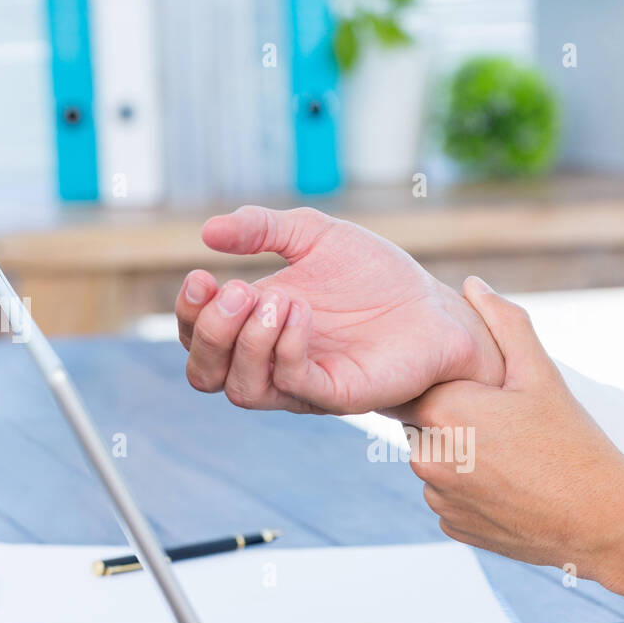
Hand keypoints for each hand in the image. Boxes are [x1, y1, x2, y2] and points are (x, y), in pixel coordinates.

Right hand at [175, 205, 504, 415]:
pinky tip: (302, 314)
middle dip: (209, 331)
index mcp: (256, 327)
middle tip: (239, 291)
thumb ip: (262, 228)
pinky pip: (294, 385)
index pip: (197, 339)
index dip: (189, 313)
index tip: (202, 276)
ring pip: (242, 390)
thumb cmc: (375, 275)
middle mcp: (271, 363)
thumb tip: (208, 231)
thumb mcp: (314, 235)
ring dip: (247, 343)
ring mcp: (302, 384)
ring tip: (277, 300)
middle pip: (205, 374)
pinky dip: (287, 350)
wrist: (434, 306)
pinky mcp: (337, 394)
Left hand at [404, 278, 623, 622]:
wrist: (598, 518)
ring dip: (463, 458)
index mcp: (442, 410)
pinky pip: (450, 498)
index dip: (450, 386)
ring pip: (438, 462)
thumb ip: (504, 323)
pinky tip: (510, 487)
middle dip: (457, 421)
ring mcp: (438, 496)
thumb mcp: (540, 373)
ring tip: (513, 459)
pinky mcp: (451, 526)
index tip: (482, 394)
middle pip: (426, 424)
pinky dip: (471, 491)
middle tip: (506, 427)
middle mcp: (428, 455)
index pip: (418, 385)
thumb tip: (473, 286)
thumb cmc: (572, 445)